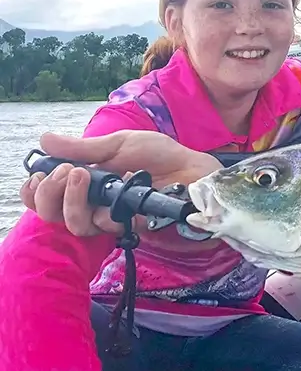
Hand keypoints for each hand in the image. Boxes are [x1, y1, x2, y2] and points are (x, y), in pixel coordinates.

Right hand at [19, 130, 221, 237]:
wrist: (195, 171)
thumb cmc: (161, 156)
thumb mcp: (121, 144)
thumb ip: (85, 148)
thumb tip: (44, 140)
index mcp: (88, 182)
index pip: (48, 195)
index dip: (35, 191)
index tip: (37, 175)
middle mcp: (93, 203)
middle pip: (53, 214)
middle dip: (49, 195)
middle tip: (67, 172)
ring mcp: (110, 218)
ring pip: (75, 225)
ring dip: (72, 201)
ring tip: (83, 176)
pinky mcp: (128, 229)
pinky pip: (105, 228)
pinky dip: (104, 209)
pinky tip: (118, 190)